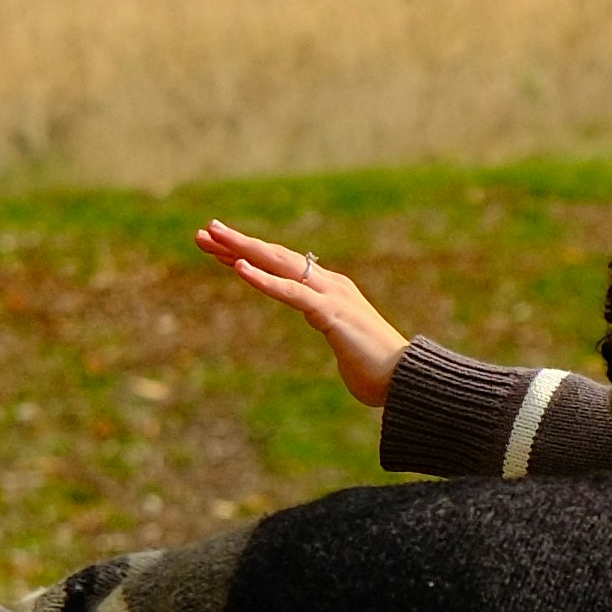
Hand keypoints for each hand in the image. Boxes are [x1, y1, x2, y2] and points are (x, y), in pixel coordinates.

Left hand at [199, 218, 404, 411]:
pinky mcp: (331, 313)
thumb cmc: (377, 369)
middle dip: (238, 243)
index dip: (250, 255)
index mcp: (331, 290)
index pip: (283, 267)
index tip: (219, 249)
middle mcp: (330, 284)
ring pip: (279, 265)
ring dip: (243, 249)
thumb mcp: (345, 341)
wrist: (406, 381)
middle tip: (205, 230)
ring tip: (212, 237)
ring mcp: (331, 296)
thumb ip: (332, 327)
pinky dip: (264, 280)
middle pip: (276, 256)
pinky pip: (291, 293)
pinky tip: (239, 268)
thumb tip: (326, 326)